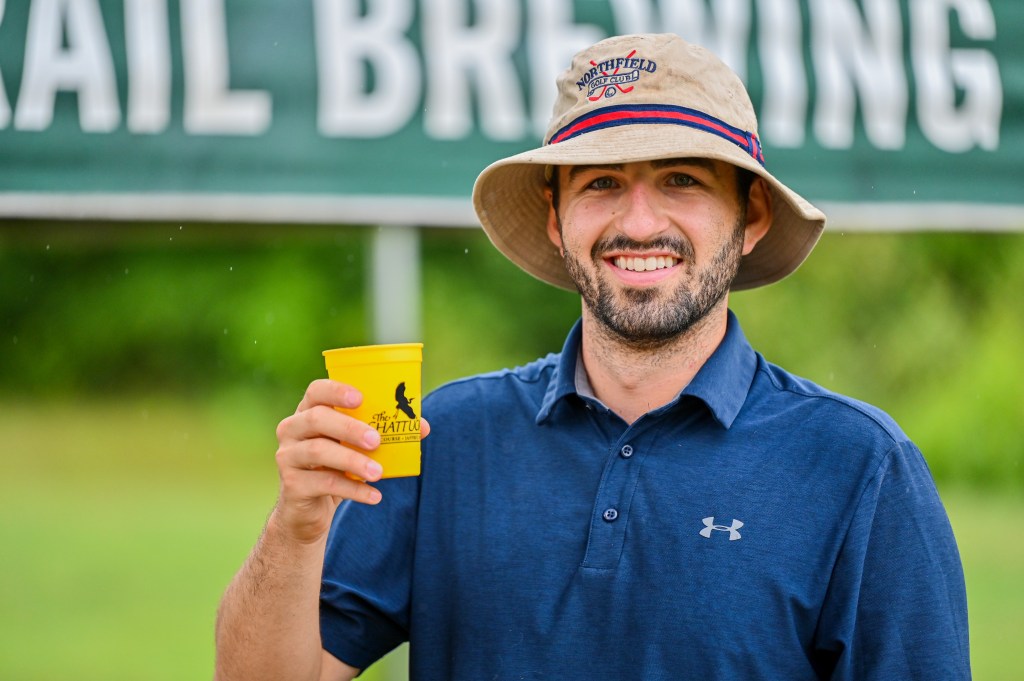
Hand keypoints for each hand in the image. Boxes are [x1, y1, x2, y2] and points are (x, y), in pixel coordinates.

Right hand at [271, 378, 429, 543]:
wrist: (310, 510)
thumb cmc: (337, 466)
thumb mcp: (356, 447)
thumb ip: (383, 432)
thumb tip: (422, 427)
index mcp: (309, 411)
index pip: (317, 390)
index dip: (336, 391)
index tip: (360, 398)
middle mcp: (292, 429)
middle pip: (317, 418)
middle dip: (349, 427)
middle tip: (376, 440)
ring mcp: (288, 456)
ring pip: (318, 451)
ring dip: (353, 460)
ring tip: (378, 472)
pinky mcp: (291, 485)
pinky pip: (323, 483)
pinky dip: (353, 489)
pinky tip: (374, 496)